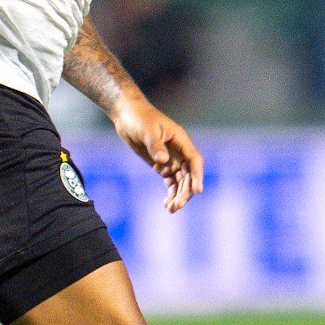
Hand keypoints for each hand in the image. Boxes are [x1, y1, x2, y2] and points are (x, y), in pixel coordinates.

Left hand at [111, 94, 204, 212]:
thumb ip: (155, 146)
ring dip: (179, 195)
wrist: (127, 115)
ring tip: (171, 209)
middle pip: (189, 174)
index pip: (194, 160)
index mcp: (181, 140)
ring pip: (181, 181)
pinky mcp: (161, 165)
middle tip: (177, 206)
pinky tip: (166, 204)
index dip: (197, 175)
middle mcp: (180, 151)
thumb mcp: (147, 131)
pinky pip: (171, 182)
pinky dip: (171, 193)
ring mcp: (172, 159)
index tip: (197, 190)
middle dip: (185, 191)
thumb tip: (163, 161)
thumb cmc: (139, 118)